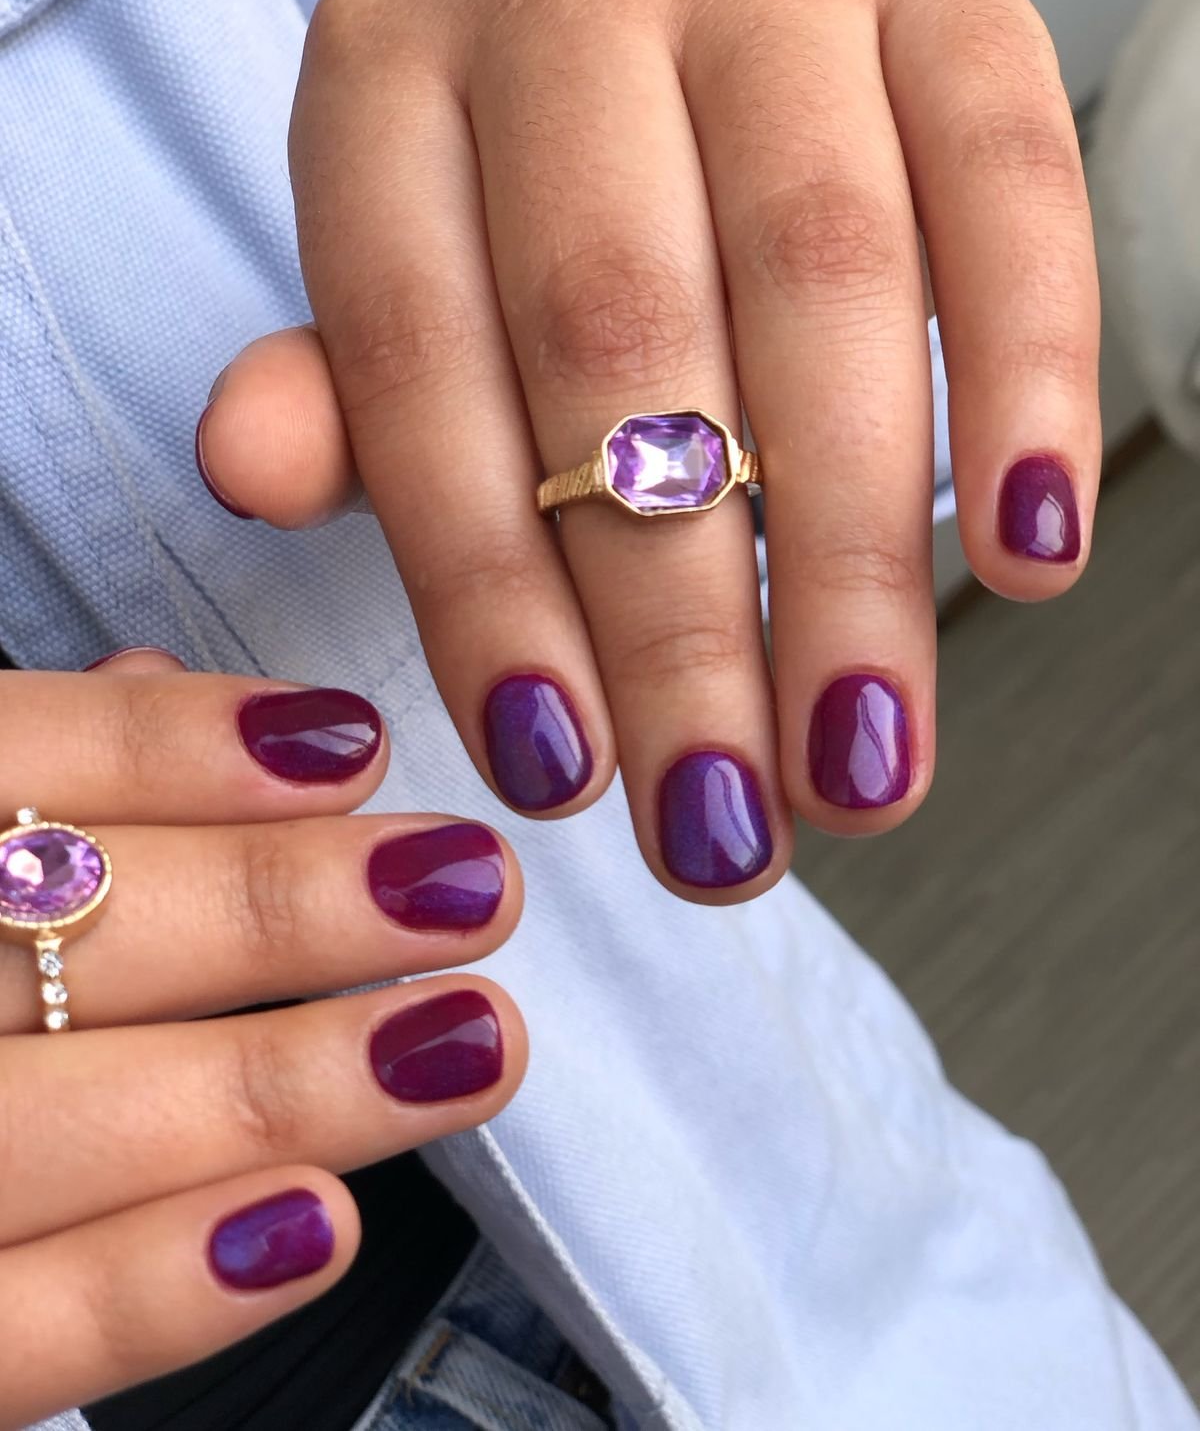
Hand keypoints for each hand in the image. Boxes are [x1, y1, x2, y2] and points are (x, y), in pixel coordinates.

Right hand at [0, 650, 523, 1428]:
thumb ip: (3, 763)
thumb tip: (155, 684)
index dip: (174, 750)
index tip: (354, 743)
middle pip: (56, 931)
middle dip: (283, 907)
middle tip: (471, 884)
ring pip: (53, 1123)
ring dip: (286, 1084)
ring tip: (471, 1041)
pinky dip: (148, 1288)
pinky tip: (320, 1225)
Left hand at [197, 0, 1098, 902]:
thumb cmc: (547, 187)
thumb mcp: (416, 278)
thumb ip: (349, 383)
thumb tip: (249, 466)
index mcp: (393, 81)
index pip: (415, 359)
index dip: (488, 590)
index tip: (559, 772)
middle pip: (617, 338)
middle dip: (675, 620)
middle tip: (717, 822)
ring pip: (820, 280)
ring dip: (847, 559)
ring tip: (858, 761)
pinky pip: (1009, 183)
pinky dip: (1026, 383)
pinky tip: (1028, 552)